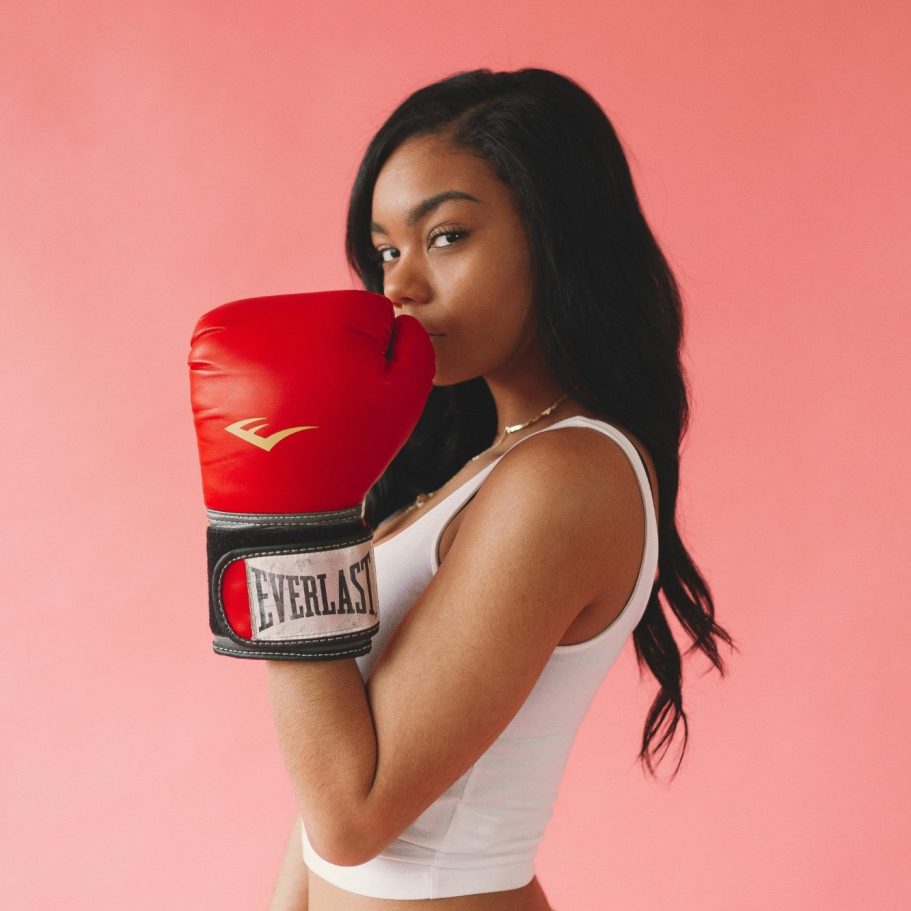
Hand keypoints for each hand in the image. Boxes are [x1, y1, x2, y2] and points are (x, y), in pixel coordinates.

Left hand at [188, 289, 433, 659]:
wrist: (282, 503)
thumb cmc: (350, 449)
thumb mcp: (409, 397)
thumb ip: (416, 343)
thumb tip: (396, 320)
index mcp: (338, 309)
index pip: (372, 314)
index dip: (375, 357)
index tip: (356, 393)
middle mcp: (282, 307)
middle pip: (325, 316)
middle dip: (333, 353)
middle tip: (326, 404)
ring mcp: (237, 325)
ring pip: (288, 330)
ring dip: (296, 358)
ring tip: (295, 406)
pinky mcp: (208, 346)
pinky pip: (249, 344)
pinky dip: (259, 367)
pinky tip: (267, 401)